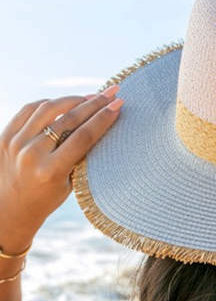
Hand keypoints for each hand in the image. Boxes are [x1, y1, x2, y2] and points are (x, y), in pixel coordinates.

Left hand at [0, 87, 123, 249]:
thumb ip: (80, 154)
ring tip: (90, 97)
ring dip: (73, 100)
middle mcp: (31, 155)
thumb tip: (99, 122)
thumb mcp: (70, 182)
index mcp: (51, 171)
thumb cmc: (48, 198)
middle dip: (94, 103)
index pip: (83, 136)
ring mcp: (15, 143)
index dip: (103, 118)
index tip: (118, 104)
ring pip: (48, 109)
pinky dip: (49, 104)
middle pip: (69, 119)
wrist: (11, 208)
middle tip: (111, 92)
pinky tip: (65, 104)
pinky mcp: (5, 136)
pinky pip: (29, 110)